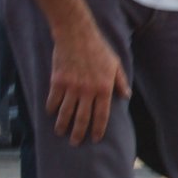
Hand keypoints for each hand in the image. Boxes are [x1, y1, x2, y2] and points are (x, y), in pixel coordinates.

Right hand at [47, 25, 130, 144]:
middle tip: (75, 142)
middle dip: (78, 133)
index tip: (94, 139)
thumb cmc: (98, 49)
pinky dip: (51, 109)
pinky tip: (51, 114)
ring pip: (66, 112)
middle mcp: (88, 91)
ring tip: (60, 132)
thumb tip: (126, 97)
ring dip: (62, 125)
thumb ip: (121, 82)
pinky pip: (53, 100)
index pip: (102, 116)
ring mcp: (72, 87)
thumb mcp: (115, 64)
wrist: (76, 35)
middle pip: (82, 118)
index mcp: (104, 89)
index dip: (98, 129)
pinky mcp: (57, 81)